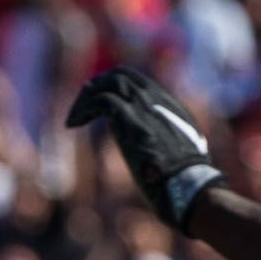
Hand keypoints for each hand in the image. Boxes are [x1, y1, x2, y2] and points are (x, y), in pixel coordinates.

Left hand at [66, 67, 225, 233]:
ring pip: (108, 83)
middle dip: (98, 86)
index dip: (114, 86)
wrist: (188, 184)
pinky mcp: (130, 121)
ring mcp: (144, 107)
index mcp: (170, 105)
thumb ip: (170, 144)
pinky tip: (72, 125)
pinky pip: (100, 101)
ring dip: (86, 98)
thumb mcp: (183, 153)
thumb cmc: (186, 180)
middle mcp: (157, 100)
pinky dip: (83, 109)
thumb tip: (160, 154)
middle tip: (81, 105)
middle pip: (122, 75)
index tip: (98, 100)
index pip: (138, 82)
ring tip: (73, 119)